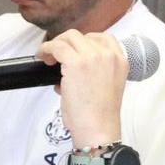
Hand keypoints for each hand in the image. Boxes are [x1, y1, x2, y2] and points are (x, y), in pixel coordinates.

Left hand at [36, 29, 125, 150]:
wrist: (98, 127)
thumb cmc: (100, 114)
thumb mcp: (109, 85)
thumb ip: (98, 70)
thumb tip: (75, 65)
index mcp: (120, 60)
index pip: (103, 38)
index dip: (85, 42)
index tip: (76, 50)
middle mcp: (108, 55)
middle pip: (83, 36)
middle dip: (68, 43)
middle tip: (58, 55)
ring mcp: (92, 56)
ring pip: (69, 37)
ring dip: (57, 44)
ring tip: (49, 57)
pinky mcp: (75, 62)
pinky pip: (56, 46)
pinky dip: (46, 48)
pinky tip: (43, 56)